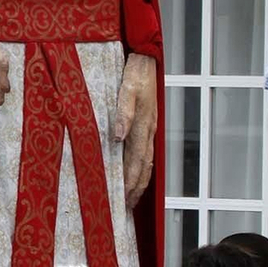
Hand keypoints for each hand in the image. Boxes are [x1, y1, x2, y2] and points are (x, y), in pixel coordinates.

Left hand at [115, 52, 156, 207]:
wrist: (145, 59)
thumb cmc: (134, 73)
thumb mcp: (125, 90)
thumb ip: (122, 113)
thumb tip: (117, 137)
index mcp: (142, 126)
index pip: (136, 162)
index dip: (129, 182)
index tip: (122, 199)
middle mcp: (148, 130)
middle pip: (144, 168)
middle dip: (135, 189)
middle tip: (126, 207)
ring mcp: (149, 128)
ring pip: (146, 162)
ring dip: (139, 181)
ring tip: (131, 198)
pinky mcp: (147, 124)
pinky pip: (146, 152)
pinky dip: (142, 168)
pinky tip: (136, 174)